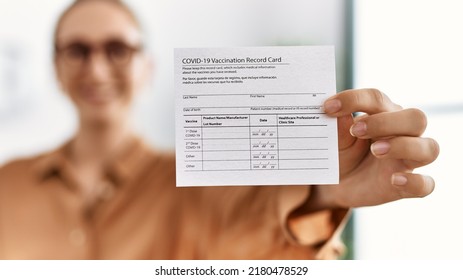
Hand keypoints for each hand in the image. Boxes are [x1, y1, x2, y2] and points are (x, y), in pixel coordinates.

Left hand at [309, 89, 438, 208]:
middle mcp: (403, 134)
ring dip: (403, 146)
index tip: (328, 107)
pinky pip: (425, 184)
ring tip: (375, 150)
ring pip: (429, 147)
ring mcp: (408, 160)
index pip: (377, 99)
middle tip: (356, 130)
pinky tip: (394, 179)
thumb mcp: (335, 141)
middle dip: (386, 122)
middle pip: (415, 118)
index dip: (354, 100)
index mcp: (383, 114)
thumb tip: (334, 112)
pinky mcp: (407, 186)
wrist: (339, 185)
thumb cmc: (342, 152)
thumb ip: (338, 128)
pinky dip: (414, 181)